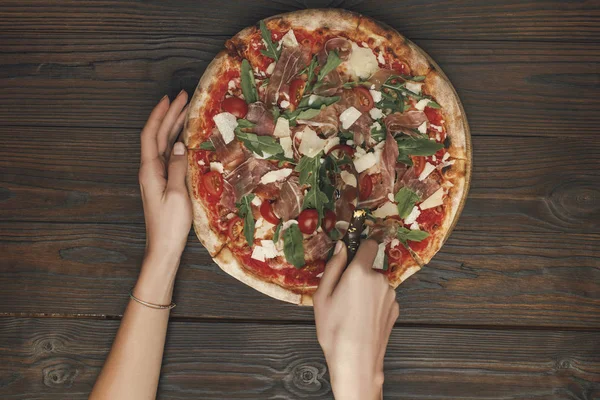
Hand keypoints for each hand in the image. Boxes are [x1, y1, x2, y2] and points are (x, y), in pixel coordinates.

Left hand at [136, 91, 190, 300]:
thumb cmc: (170, 224)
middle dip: (169, 115)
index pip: (151, 134)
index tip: (170, 99)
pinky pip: (170, 155)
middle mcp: (150, 170)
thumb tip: (180, 144)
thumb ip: (178, 167)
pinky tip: (187, 137)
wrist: (164, 246)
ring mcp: (157, 176)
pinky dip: (178, 142)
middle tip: (184, 97)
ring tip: (187, 111)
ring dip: (174, 126)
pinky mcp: (164, 183)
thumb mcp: (177, 193)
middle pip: (158, 136)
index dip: (160, 115)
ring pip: (164, 144)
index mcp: (150, 169)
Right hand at [313, 240, 398, 399]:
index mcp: (360, 272)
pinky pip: (382, 298)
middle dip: (358, 276)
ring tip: (352, 312)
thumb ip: (333, 266)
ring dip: (367, 290)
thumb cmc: (334, 328)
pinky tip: (363, 320)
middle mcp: (380, 279)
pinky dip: (374, 304)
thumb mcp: (322, 296)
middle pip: (369, 268)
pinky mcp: (395, 309)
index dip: (360, 248)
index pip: (369, 245)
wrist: (356, 360)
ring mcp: (390, 295)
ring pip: (376, 284)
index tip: (350, 258)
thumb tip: (342, 245)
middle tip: (342, 296)